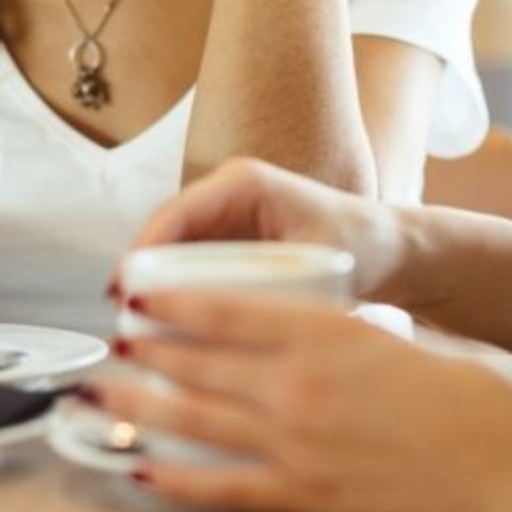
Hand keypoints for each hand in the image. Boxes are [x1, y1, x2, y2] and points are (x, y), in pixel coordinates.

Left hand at [90, 291, 511, 511]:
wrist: (504, 464)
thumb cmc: (466, 395)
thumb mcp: (392, 337)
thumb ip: (333, 335)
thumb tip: (284, 336)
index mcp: (327, 333)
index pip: (226, 310)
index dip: (171, 302)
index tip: (138, 295)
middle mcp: (301, 386)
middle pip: (197, 364)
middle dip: (144, 353)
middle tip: (109, 344)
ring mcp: (298, 444)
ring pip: (195, 422)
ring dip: (139, 409)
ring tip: (101, 398)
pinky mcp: (306, 496)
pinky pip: (222, 487)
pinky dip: (175, 480)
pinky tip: (142, 471)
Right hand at [129, 159, 407, 303]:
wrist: (388, 253)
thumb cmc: (361, 245)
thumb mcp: (310, 262)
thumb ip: (261, 282)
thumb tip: (210, 311)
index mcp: (244, 182)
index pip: (177, 211)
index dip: (144, 248)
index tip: (125, 283)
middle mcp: (226, 195)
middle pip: (165, 234)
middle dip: (142, 273)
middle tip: (124, 314)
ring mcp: (224, 221)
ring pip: (172, 255)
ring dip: (156, 288)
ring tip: (139, 327)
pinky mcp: (227, 248)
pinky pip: (190, 271)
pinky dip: (178, 296)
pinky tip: (168, 329)